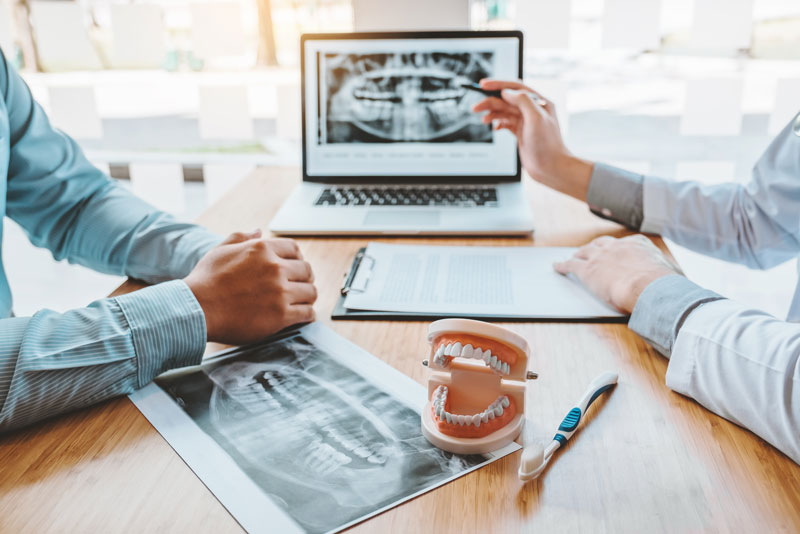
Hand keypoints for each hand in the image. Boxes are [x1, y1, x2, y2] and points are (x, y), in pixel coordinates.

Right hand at [184, 230, 316, 344]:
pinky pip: (307, 313)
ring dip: (307, 297)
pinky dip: (308, 315)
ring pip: (311, 292)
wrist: (197, 309)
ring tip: (301, 302)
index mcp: (262, 249)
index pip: (294, 249)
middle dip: (304, 278)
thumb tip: (258, 231)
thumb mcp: (220, 250)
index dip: (296, 259)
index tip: (295, 268)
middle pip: (306, 270)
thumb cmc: (205, 281)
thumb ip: (240, 238)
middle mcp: (275, 268)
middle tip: (300, 286)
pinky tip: (302, 316)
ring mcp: (280, 292)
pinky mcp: (281, 315)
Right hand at [472, 79, 592, 200]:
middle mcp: (532, 110)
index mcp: (539, 102)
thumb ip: (523, 101)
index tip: (483, 85)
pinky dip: (498, 123)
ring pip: (504, 112)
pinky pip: (506, 123)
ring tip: (482, 119)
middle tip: (476, 107)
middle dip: (490, 101)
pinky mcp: (521, 132)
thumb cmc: (548, 145)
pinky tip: (494, 128)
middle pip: (507, 100)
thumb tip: (506, 92)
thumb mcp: (536, 118)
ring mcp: (526, 121)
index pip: (515, 88)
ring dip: (492, 113)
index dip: (498, 85)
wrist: (551, 168)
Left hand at [554, 235, 680, 313]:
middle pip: (601, 244)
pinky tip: (557, 267)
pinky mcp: (587, 271)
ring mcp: (600, 257)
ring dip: (578, 255)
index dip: (617, 250)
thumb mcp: (672, 273)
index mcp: (638, 244)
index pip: (625, 244)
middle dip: (595, 248)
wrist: (648, 287)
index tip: (616, 253)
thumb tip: (679, 281)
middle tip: (590, 252)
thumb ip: (670, 274)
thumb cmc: (664, 284)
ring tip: (573, 258)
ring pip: (584, 252)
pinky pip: (571, 266)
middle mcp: (617, 247)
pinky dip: (563, 266)